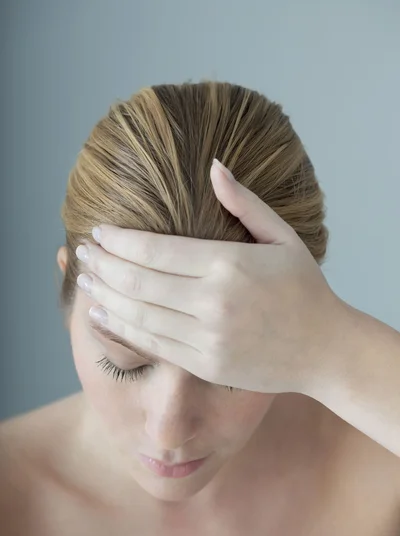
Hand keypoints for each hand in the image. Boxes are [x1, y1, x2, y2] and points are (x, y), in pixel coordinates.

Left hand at [76, 159, 344, 394]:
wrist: (325, 349)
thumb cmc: (305, 289)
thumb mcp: (283, 238)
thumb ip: (245, 203)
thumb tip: (213, 166)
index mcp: (229, 264)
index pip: (155, 250)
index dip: (118, 241)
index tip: (97, 232)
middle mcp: (212, 302)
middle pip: (138, 281)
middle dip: (101, 265)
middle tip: (81, 253)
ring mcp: (206, 338)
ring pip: (138, 314)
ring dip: (103, 295)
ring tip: (84, 280)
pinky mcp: (204, 364)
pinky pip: (152, 344)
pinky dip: (120, 328)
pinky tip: (101, 315)